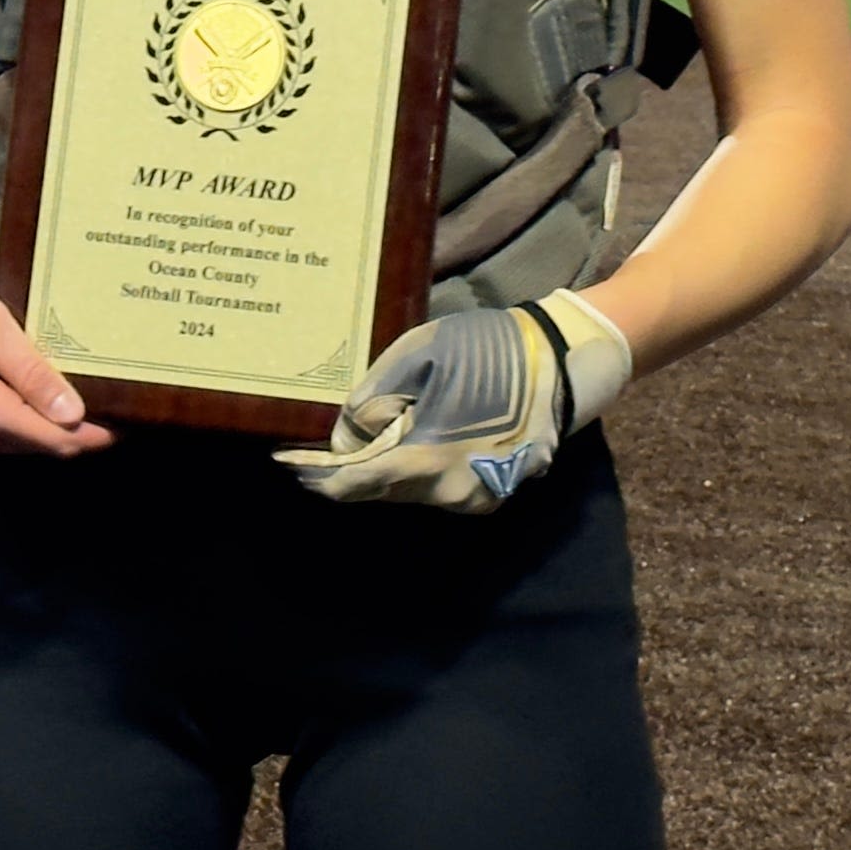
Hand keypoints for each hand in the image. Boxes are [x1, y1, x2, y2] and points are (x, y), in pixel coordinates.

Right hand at [0, 253, 115, 461]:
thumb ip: (30, 371)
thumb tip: (74, 415)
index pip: (56, 440)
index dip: (99, 433)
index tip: (136, 417)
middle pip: (41, 445)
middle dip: (79, 428)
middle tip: (118, 395)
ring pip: (20, 443)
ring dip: (50, 423)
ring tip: (85, 386)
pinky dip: (23, 419)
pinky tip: (38, 389)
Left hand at [275, 287, 632, 512]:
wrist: (563, 362)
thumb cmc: (487, 350)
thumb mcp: (418, 355)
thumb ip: (372, 399)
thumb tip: (345, 437)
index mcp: (429, 461)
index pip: (356, 483)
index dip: (317, 476)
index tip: (287, 465)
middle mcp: (451, 493)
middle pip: (380, 491)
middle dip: (348, 471)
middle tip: (314, 452)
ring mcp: (477, 499)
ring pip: (409, 492)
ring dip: (383, 470)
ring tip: (361, 442)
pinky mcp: (493, 494)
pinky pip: (437, 488)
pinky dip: (415, 471)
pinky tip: (408, 442)